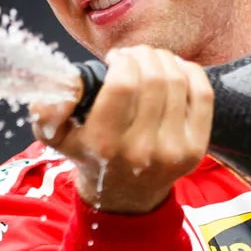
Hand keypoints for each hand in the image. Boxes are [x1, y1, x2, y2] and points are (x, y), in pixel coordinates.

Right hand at [28, 46, 213, 213]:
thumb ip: (47, 110)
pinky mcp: (196, 148)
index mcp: (104, 143)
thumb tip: (58, 86)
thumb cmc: (91, 155)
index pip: (124, 84)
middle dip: (143, 55)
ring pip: (178, 81)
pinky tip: (175, 70)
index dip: (122, 60)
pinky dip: (190, 72)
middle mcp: (141, 150)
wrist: (124, 195)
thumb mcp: (57, 136)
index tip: (115, 59)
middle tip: (134, 57)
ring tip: (151, 62)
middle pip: (154, 78)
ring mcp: (173, 150)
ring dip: (164, 60)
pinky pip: (202, 94)